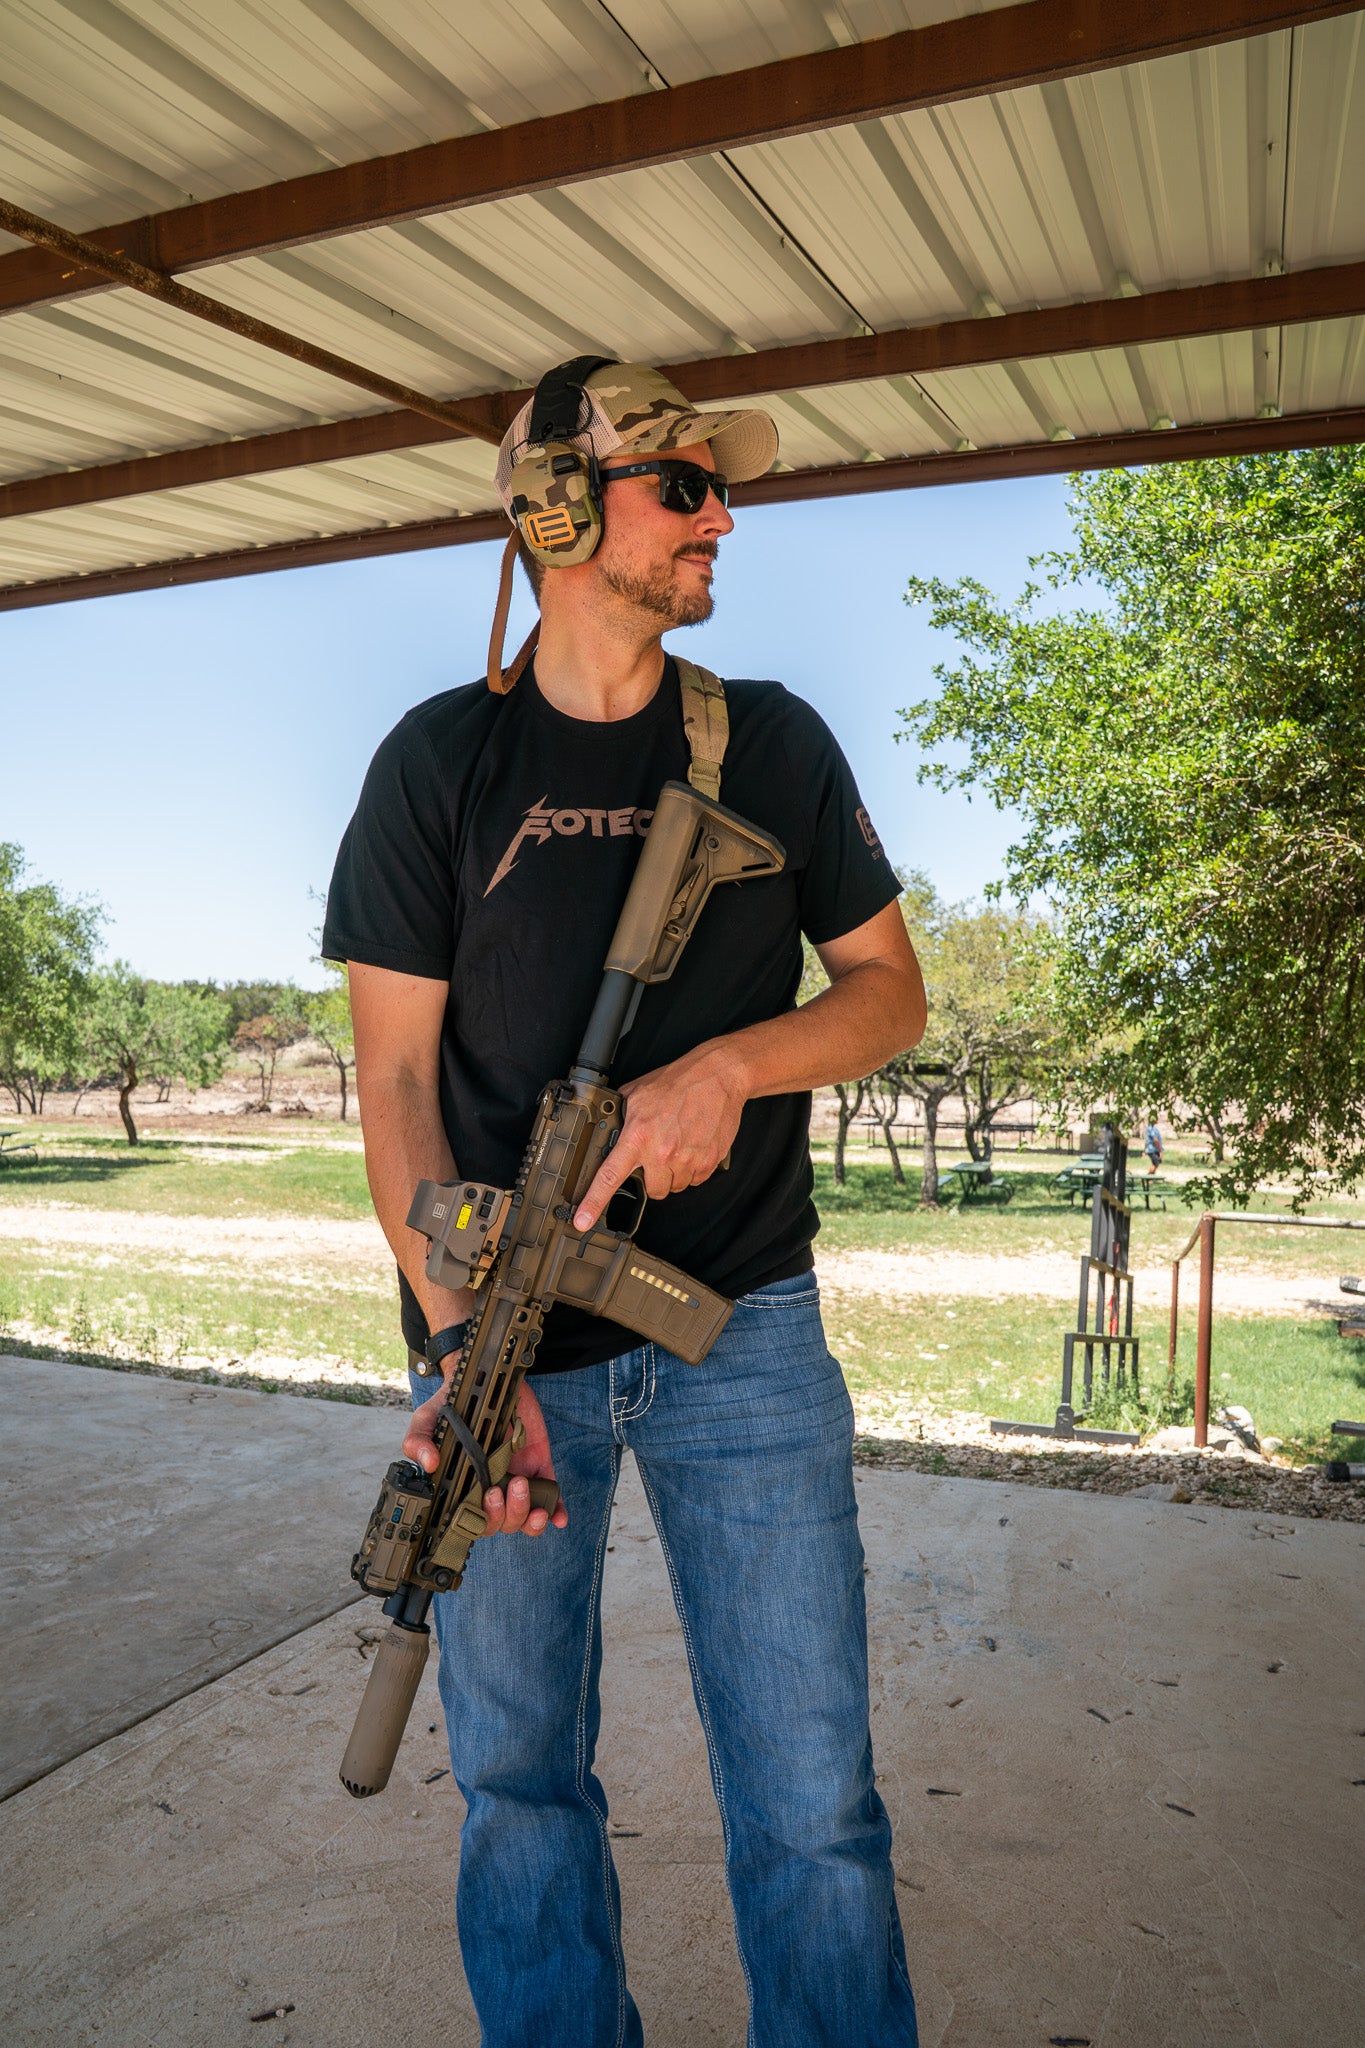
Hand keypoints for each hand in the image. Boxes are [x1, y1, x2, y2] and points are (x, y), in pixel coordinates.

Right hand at [401, 1377, 566, 1536]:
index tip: (482, 1504)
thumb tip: (430, 1464)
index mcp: (464, 1487)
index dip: (479, 1522)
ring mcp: (515, 1480)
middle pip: (500, 1524)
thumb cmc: (451, 1406)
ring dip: (527, 1515)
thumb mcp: (427, 1420)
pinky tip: (558, 1515)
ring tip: (522, 1487)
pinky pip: (549, 1497)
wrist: (483, 1379)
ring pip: (524, 1518)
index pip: (471, 1521)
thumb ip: (419, 1441)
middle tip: (498, 1490)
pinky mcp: (537, 1466)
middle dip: (502, 1515)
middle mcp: (490, 1489)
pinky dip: (556, 1511)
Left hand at [573, 1042, 745, 1231]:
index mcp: (638, 1135)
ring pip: (675, 1186)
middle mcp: (662, 1151)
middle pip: (653, 1190)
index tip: (583, 1221)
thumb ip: (621, 1115)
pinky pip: (696, 1180)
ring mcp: (687, 1158)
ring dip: (675, 1172)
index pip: (610, 1176)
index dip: (593, 1202)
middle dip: (654, 1178)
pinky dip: (694, 1168)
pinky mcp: (709, 1161)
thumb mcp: (637, 1093)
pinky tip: (693, 1146)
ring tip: (679, 1145)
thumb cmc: (679, 1082)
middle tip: (659, 1156)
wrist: (717, 1076)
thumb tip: (608, 1126)